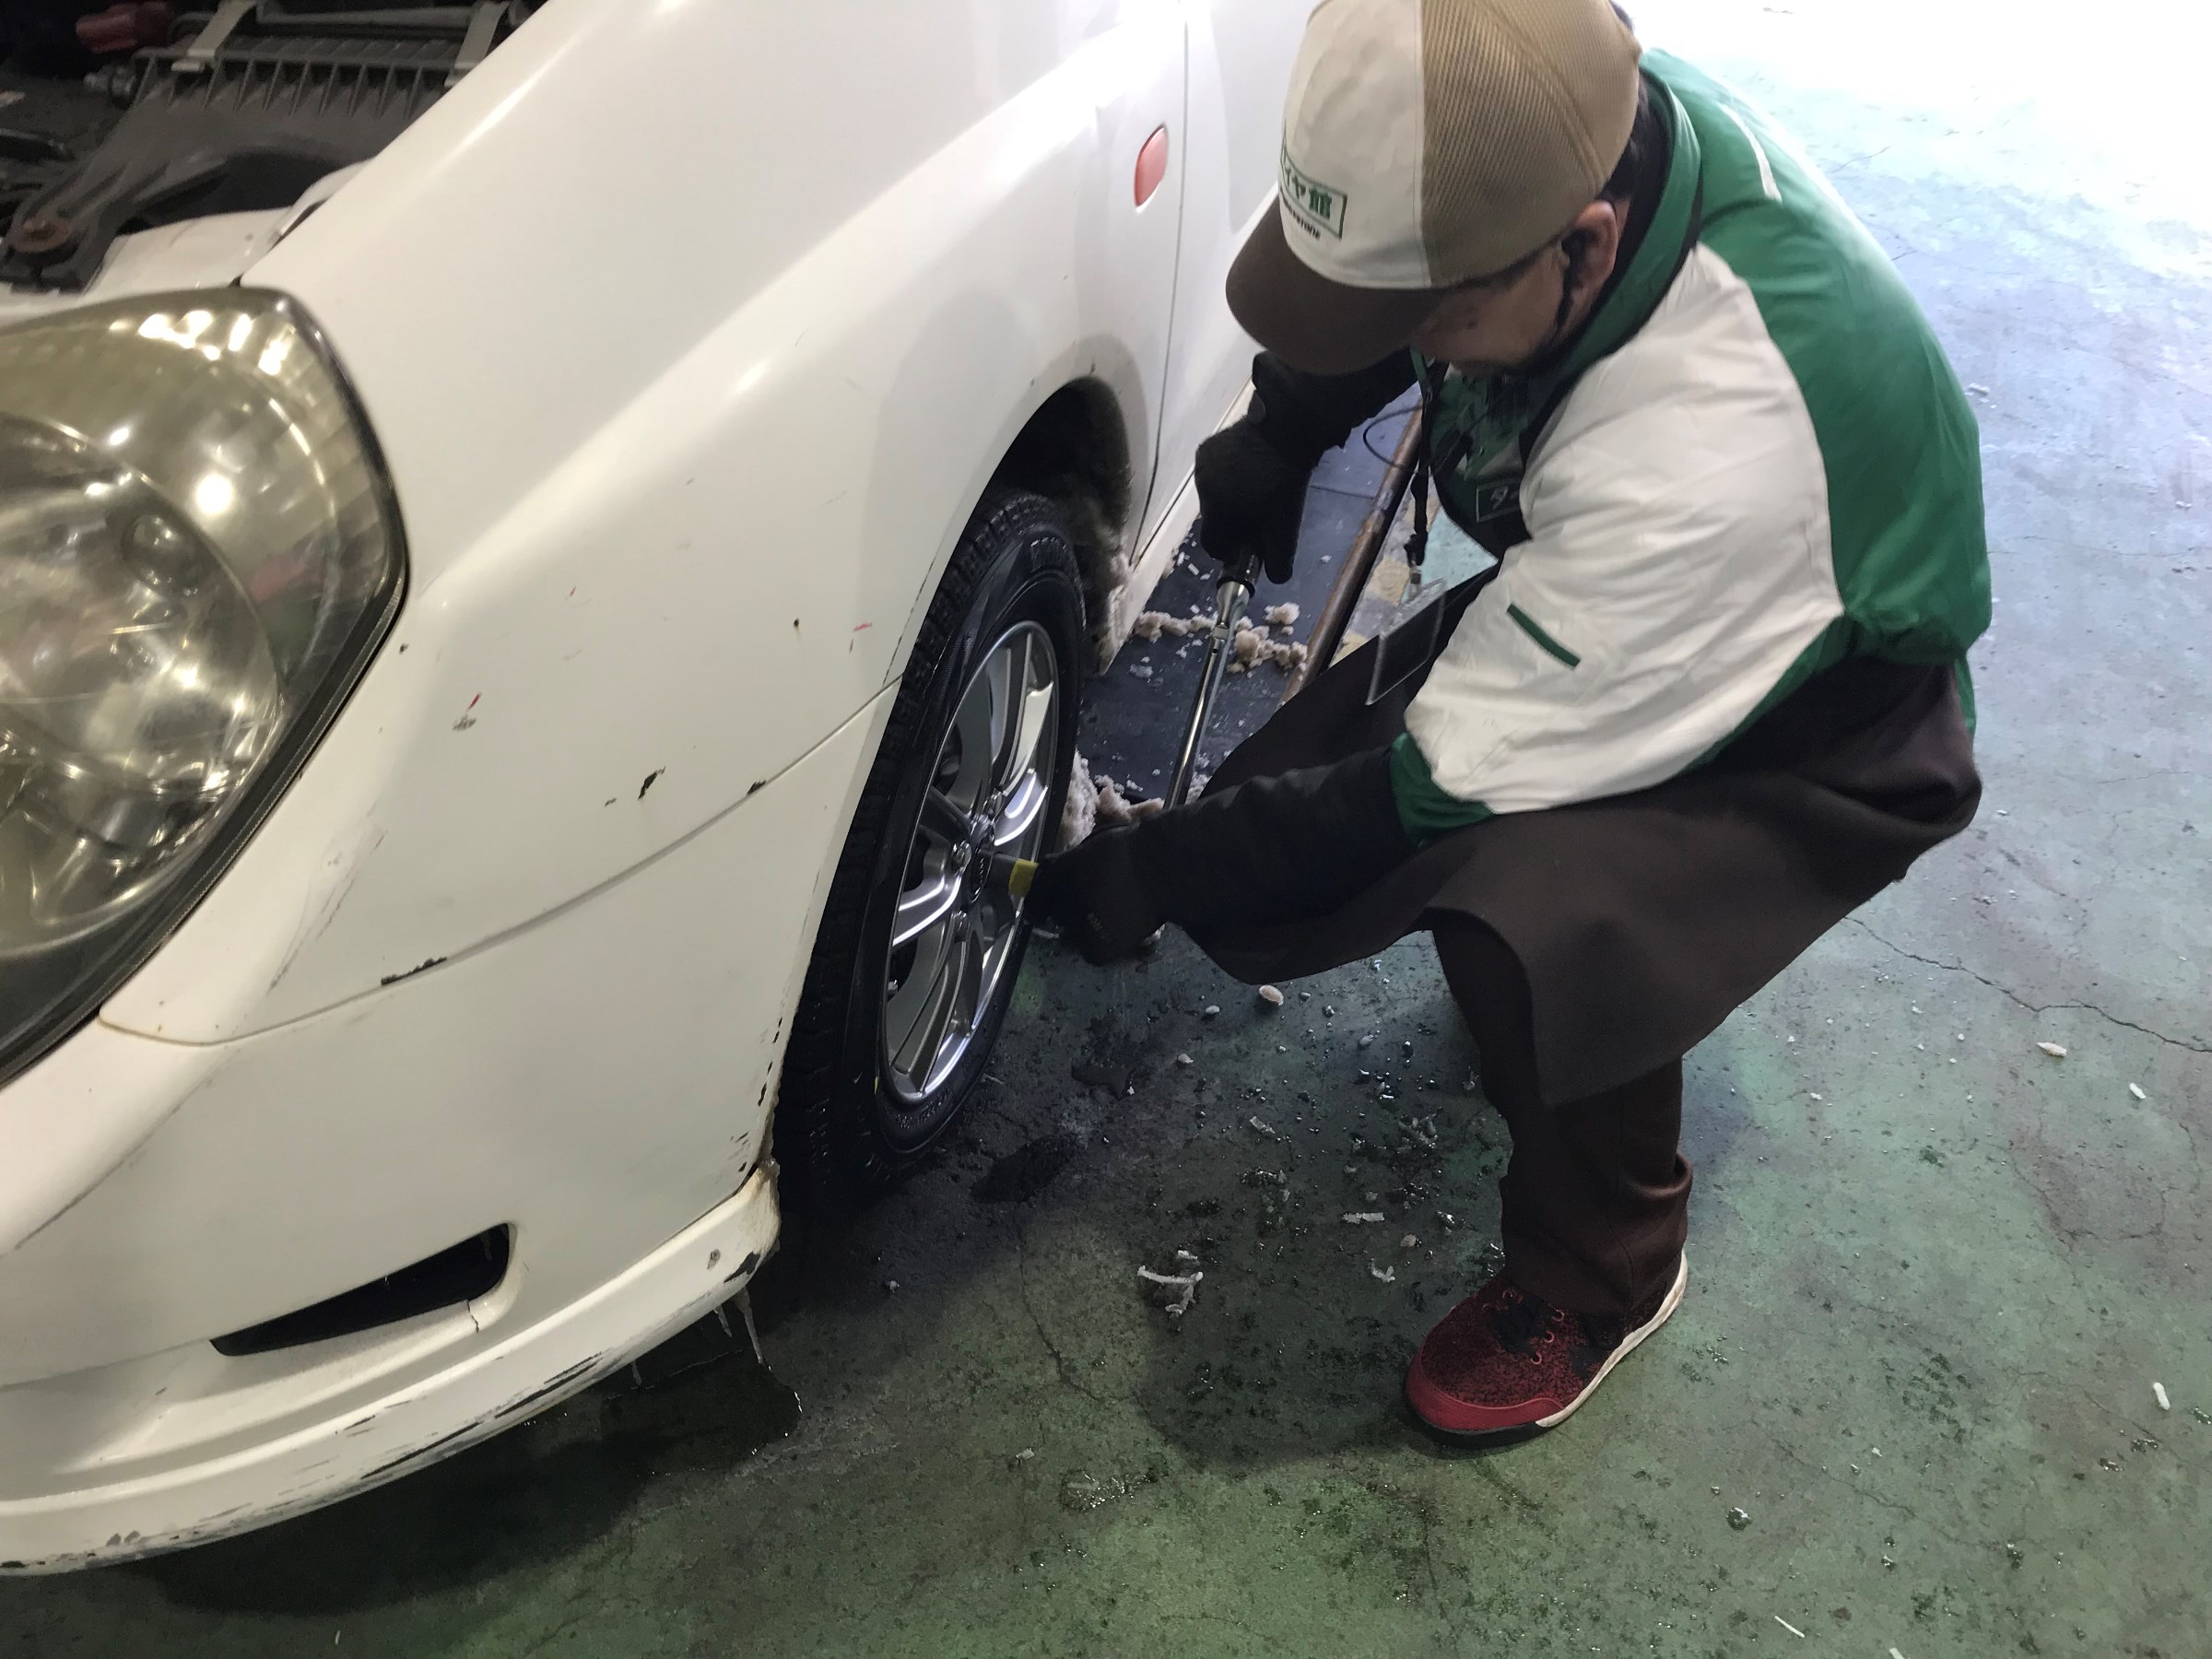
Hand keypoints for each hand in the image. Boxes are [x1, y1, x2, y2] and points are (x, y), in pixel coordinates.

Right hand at [1194, 418, 1308, 584]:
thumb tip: (1277, 578)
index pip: (1212, 544)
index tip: (1247, 542)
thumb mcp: (1285, 524)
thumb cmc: (1284, 480)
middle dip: (1231, 521)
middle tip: (1257, 513)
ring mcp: (1202, 465)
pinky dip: (1226, 477)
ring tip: (1255, 487)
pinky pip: (1212, 473)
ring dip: (1228, 498)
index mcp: (1216, 509)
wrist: (1286, 427)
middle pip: (1213, 519)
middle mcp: (1202, 488)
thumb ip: (1279, 557)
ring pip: (1212, 495)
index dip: (1229, 548)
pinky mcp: (1207, 447)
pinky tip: (1247, 469)